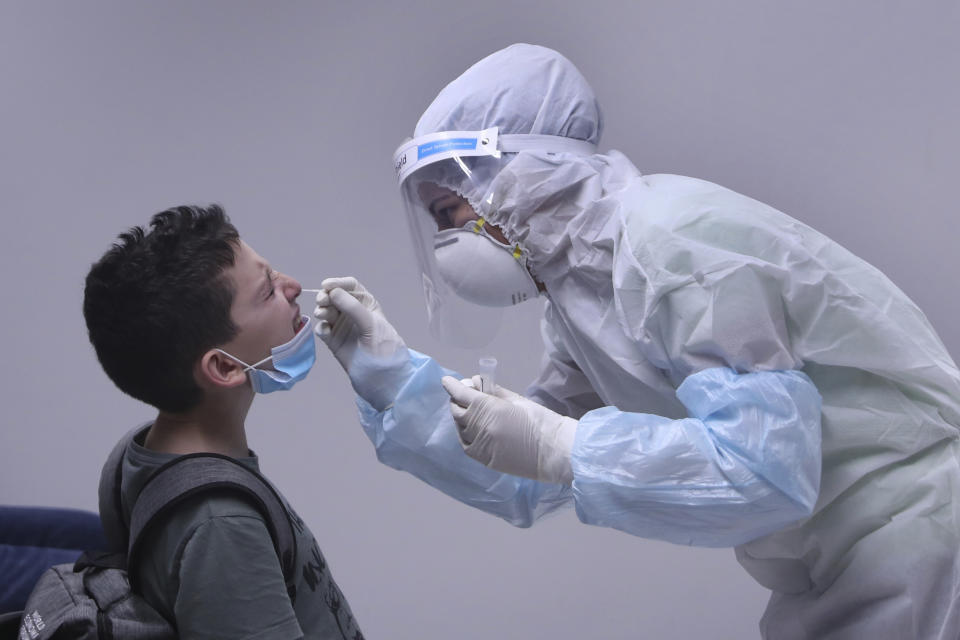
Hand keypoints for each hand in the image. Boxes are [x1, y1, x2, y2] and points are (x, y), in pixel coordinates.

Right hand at [314, 277, 407, 408]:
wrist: (383, 378)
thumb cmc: (384, 349)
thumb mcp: (372, 325)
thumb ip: (353, 308)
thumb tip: (333, 292)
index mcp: (367, 304)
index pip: (351, 286)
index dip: (338, 283)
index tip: (327, 285)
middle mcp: (353, 312)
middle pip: (334, 296)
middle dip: (326, 296)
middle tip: (323, 302)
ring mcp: (342, 326)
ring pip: (326, 311)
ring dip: (322, 310)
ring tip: (323, 315)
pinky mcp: (334, 340)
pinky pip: (323, 329)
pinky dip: (321, 327)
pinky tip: (326, 331)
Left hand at [441, 376, 575, 483]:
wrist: (554, 452)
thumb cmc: (540, 420)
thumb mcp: (516, 399)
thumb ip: (493, 391)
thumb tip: (476, 382)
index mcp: (489, 410)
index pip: (462, 395)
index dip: (453, 386)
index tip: (447, 381)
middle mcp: (480, 428)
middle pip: (458, 411)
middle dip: (458, 400)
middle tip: (467, 394)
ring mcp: (481, 446)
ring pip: (461, 428)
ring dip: (462, 417)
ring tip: (473, 410)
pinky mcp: (484, 460)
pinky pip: (467, 444)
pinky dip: (467, 433)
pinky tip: (475, 428)